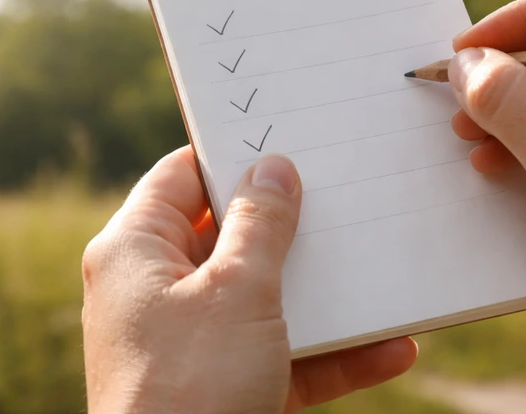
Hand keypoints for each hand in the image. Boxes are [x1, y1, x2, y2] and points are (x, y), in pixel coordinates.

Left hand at [81, 147, 417, 413]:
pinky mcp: (219, 388)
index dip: (232, 154)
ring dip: (323, 294)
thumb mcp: (238, 290)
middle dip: (291, 226)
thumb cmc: (192, 387)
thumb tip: (273, 168)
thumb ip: (261, 223)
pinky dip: (329, 354)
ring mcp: (189, 343)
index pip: (181, 176)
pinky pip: (278, 356)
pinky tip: (391, 349)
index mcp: (135, 250)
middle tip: (342, 194)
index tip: (285, 137)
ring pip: (262, 299)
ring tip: (379, 267)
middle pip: (229, 236)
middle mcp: (155, 290)